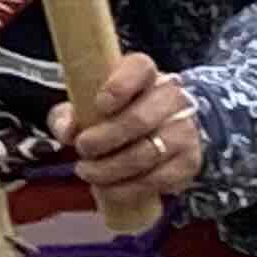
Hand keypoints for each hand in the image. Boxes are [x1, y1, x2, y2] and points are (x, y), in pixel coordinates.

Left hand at [52, 49, 204, 206]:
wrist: (157, 130)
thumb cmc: (113, 113)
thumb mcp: (86, 106)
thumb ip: (69, 114)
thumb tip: (67, 130)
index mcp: (143, 73)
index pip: (139, 69)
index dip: (119, 86)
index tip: (99, 105)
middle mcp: (171, 97)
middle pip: (139, 119)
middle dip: (104, 139)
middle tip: (82, 149)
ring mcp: (184, 130)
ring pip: (148, 153)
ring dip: (112, 169)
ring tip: (88, 172)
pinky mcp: (189, 161)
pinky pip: (159, 179)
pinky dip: (129, 188)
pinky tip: (109, 188)